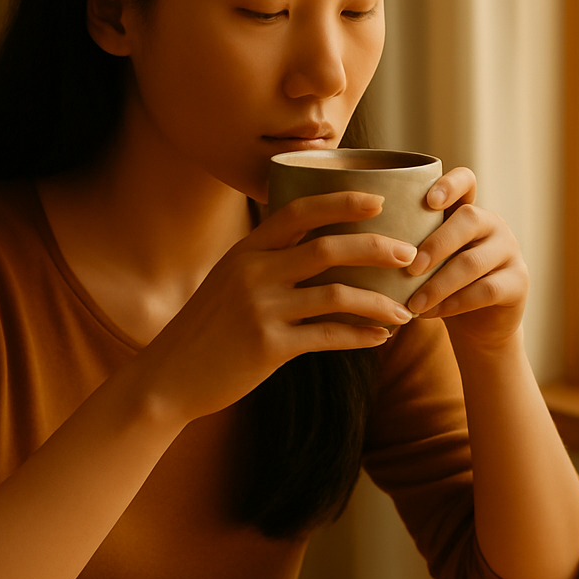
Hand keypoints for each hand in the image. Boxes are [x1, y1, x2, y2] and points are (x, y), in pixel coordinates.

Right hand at [135, 191, 417, 423]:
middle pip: (327, 248)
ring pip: (336, 295)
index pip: (298, 211)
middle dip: (376, 248)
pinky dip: (359, 336)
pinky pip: (327, 336)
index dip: (341, 202)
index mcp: (246, 251)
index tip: (379, 201)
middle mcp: (253, 272)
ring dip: (378, 302)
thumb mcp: (228, 283)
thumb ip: (267, 264)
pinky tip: (380, 339)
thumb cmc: (205, 329)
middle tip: (410, 256)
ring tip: (405, 311)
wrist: (168, 376)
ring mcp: (260, 309)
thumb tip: (316, 252)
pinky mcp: (268, 346)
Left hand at [402, 168, 527, 348]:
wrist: (477, 325)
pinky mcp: (519, 282)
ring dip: (439, 284)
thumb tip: (351, 236)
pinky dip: (455, 303)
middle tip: (408, 268)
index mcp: (467, 210)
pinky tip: (433, 313)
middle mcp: (492, 224)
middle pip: (469, 219)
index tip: (428, 201)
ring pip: (474, 261)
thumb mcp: (425, 259)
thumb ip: (405, 242)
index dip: (449, 185)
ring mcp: (509, 251)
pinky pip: (486, 290)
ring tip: (413, 303)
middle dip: (435, 244)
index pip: (466, 181)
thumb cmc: (439, 285)